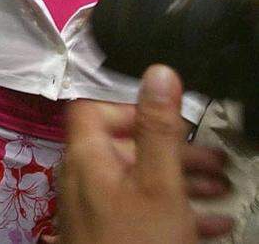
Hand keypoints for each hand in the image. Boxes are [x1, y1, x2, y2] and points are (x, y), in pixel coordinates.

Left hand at [58, 65, 230, 243]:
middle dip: (173, 150)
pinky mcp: (107, 235)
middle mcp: (81, 179)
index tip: (167, 117)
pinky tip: (210, 222)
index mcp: (85, 158)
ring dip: (181, 180)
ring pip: (138, 181)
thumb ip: (158, 128)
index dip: (129, 106)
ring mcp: (92, 210)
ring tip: (220, 189)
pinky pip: (140, 211)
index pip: (92, 110)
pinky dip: (173, 210)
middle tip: (214, 161)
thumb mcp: (159, 183)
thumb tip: (158, 74)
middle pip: (124, 147)